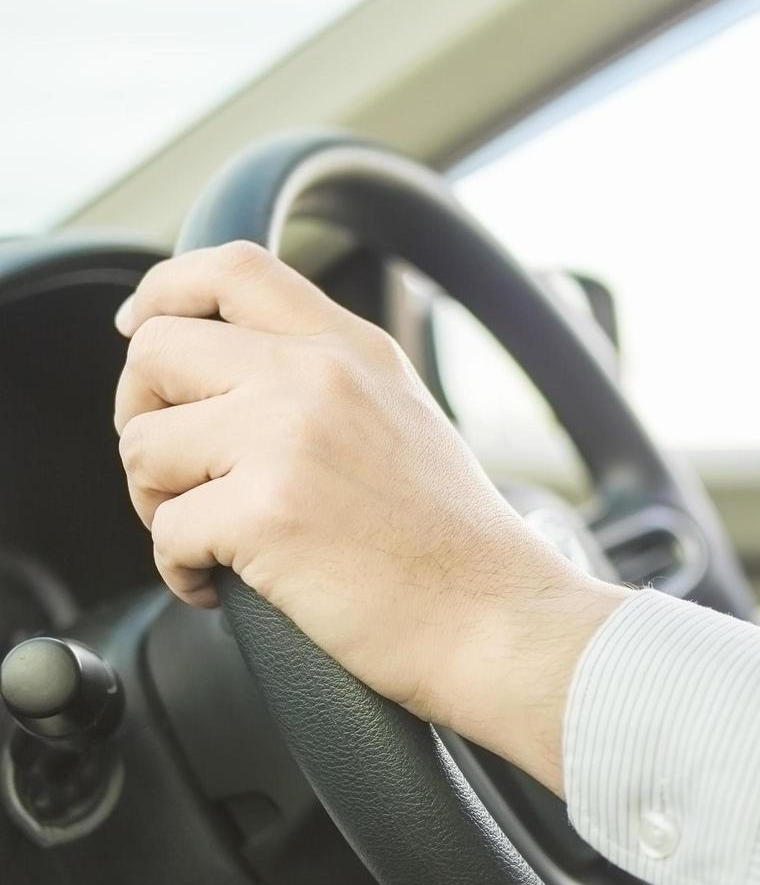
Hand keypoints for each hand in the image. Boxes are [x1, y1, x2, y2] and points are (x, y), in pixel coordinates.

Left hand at [114, 242, 624, 792]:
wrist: (497, 616)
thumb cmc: (453, 542)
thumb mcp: (402, 418)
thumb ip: (325, 382)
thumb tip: (228, 382)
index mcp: (352, 349)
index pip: (234, 267)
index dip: (165, 291)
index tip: (137, 328)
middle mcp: (318, 375)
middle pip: (156, 351)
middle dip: (139, 415)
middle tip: (173, 473)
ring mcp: (289, 438)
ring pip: (143, 445)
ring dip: (157, 503)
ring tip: (211, 541)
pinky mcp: (267, 514)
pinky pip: (164, 534)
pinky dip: (180, 571)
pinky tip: (224, 587)